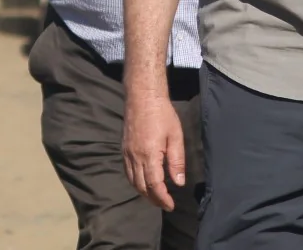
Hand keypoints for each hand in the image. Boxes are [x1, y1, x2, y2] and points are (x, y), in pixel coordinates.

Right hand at [122, 95, 184, 210]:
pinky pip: (127, 172)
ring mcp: (127, 153)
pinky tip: (143, 182)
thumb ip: (177, 161)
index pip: (154, 185)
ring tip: (155, 197)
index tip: (171, 205)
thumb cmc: (162, 114)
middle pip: (141, 187)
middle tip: (165, 204)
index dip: (162, 198)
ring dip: (143, 192)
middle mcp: (135, 157)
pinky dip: (135, 182)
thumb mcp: (176, 136)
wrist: (142, 96)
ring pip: (132, 181)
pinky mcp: (124, 148)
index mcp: (149, 155)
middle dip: (153, 199)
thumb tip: (178, 183)